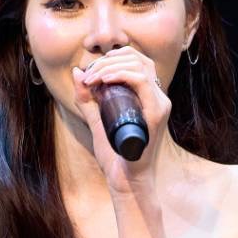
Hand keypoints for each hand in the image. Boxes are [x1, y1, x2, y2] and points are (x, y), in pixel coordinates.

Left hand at [71, 45, 171, 194]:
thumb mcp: (96, 121)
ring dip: (111, 67)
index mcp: (148, 96)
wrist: (125, 180)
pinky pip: (142, 82)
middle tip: (89, 76)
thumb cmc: (114, 154)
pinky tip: (105, 80)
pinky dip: (122, 75)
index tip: (91, 72)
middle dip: (108, 60)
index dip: (112, 57)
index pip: (136, 60)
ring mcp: (159, 104)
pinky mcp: (156, 114)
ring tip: (93, 79)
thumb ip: (87, 99)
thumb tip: (78, 71)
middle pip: (138, 59)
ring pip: (140, 66)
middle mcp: (158, 97)